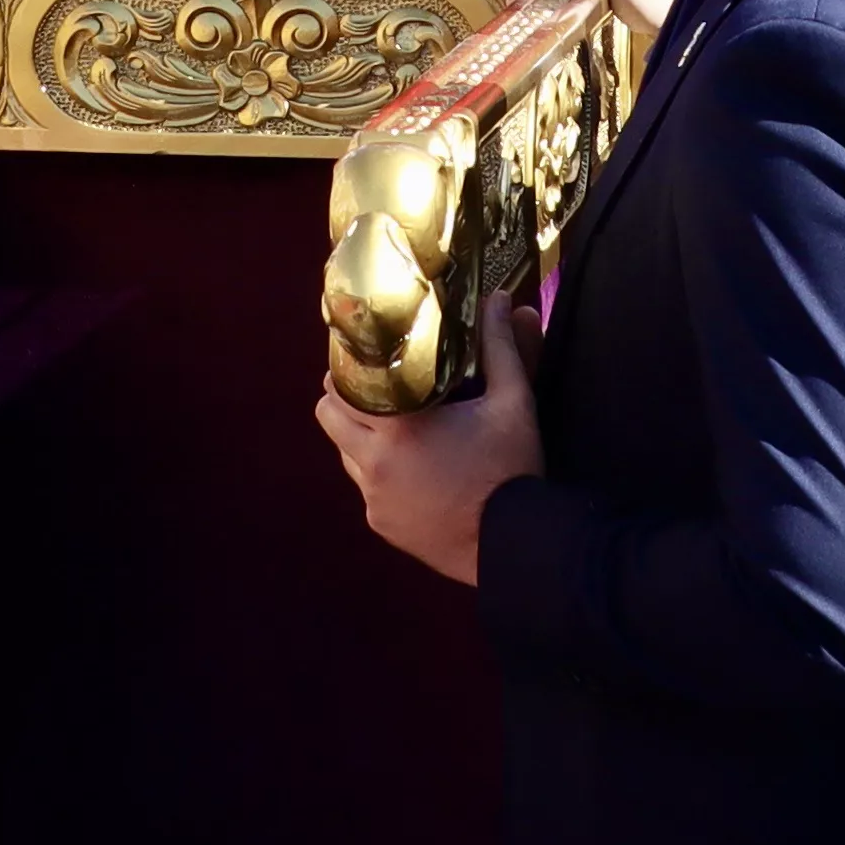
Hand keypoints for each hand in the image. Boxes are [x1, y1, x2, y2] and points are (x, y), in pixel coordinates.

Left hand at [316, 298, 542, 583]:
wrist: (515, 545)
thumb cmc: (512, 469)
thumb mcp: (512, 402)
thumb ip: (501, 347)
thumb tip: (501, 299)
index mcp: (397, 428)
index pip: (339, 387)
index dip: (346, 368)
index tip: (359, 355)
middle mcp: (373, 465)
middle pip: (329, 417)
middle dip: (345, 398)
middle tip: (372, 383)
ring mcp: (374, 499)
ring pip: (345, 453)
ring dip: (360, 435)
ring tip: (397, 423)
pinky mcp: (382, 524)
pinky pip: (367, 488)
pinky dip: (381, 473)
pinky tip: (415, 467)